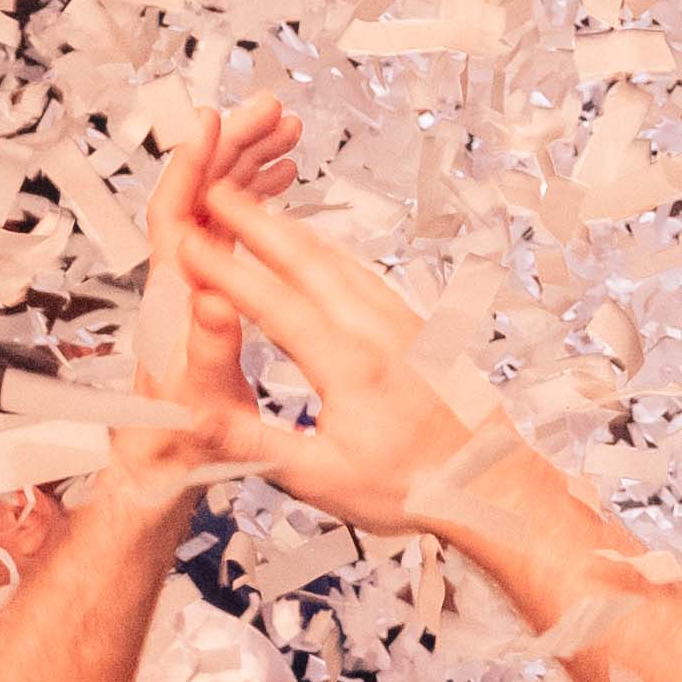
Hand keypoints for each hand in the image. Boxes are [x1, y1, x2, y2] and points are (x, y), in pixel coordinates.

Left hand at [118, 102, 303, 499]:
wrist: (164, 475)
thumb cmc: (178, 448)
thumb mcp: (201, 405)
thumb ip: (208, 353)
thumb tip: (214, 297)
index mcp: (172, 301)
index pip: (174, 213)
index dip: (193, 162)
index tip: (217, 121)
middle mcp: (179, 285)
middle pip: (200, 196)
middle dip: (234, 147)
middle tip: (273, 113)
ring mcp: (195, 290)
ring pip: (219, 210)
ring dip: (249, 168)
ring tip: (287, 136)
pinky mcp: (212, 301)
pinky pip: (233, 235)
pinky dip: (257, 204)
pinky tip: (282, 189)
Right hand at [174, 176, 502, 535]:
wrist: (493, 486)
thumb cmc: (416, 488)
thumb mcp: (322, 479)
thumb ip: (255, 444)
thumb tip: (199, 419)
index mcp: (352, 367)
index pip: (275, 304)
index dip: (225, 272)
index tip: (188, 248)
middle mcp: (381, 333)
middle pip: (308, 261)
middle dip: (255, 223)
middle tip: (216, 193)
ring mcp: (404, 324)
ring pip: (340, 261)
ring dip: (292, 231)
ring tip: (255, 208)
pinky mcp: (419, 328)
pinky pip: (364, 274)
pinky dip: (329, 251)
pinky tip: (317, 249)